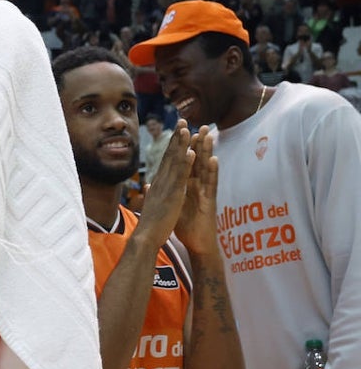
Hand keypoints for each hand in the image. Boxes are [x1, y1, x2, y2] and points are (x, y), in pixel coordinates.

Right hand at [136, 120, 193, 247]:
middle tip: (183, 120)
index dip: (172, 144)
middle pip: (170, 154)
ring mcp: (167, 186)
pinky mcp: (173, 194)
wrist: (146, 236)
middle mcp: (161, 180)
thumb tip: (149, 185)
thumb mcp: (151, 203)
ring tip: (187, 128)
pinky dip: (185, 163)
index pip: (166, 159)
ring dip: (181, 144)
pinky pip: (181, 176)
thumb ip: (151, 191)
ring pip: (175, 161)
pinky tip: (190, 152)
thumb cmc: (150, 222)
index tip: (178, 130)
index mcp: (159, 182)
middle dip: (177, 137)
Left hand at [173, 125, 218, 256]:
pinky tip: (214, 159)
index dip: (184, 148)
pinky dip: (212, 171)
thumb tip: (155, 185)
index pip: (185, 163)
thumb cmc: (186, 226)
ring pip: (206, 168)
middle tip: (202, 125)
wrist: (198, 244)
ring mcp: (205, 192)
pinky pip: (211, 184)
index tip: (182, 132)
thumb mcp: (173, 206)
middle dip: (199, 144)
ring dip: (208, 152)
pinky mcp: (210, 201)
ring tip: (208, 135)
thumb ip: (166, 193)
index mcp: (187, 186)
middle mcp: (197, 186)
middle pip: (198, 161)